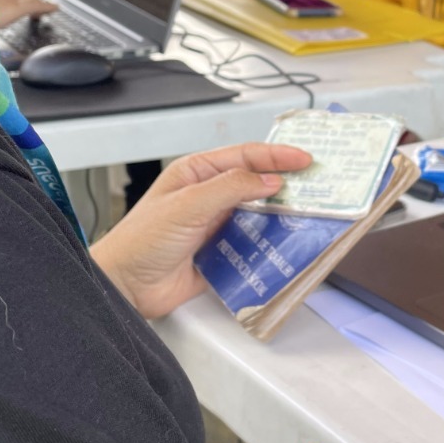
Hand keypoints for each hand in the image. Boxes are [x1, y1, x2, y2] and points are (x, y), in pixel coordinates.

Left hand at [91, 143, 312, 318]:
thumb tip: (269, 180)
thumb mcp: (188, 204)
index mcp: (198, 173)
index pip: (246, 157)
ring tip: (311, 215)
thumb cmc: (141, 240)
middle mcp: (210, 196)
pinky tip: (287, 246)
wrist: (126, 286)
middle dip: (288, 184)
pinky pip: (254, 246)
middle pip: (257, 184)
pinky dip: (272, 246)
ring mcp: (217, 225)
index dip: (278, 156)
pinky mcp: (222, 253)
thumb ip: (230, 188)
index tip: (305, 159)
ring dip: (283, 216)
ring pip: (260, 215)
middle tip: (317, 185)